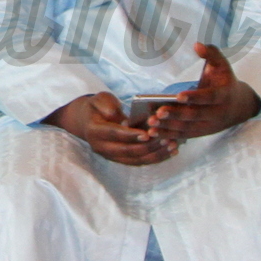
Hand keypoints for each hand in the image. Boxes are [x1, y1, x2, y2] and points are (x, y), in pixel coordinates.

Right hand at [47, 92, 175, 165]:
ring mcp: (111, 156)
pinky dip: (156, 158)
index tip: (147, 133)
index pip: (115, 134)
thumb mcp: (99, 99)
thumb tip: (120, 118)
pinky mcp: (121, 159)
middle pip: (127, 151)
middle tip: (166, 138)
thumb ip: (108, 106)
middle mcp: (102, 148)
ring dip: (155, 154)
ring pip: (136, 160)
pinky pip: (140, 162)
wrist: (87, 121)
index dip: (131, 135)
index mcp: (95, 132)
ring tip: (173, 145)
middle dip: (148, 146)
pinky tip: (171, 151)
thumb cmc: (97, 107)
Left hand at [142, 43, 260, 144]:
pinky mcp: (200, 133)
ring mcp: (209, 126)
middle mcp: (217, 114)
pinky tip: (152, 133)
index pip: (209, 97)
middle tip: (159, 112)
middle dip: (176, 114)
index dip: (195, 97)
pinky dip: (168, 136)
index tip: (178, 96)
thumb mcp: (222, 66)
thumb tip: (197, 44)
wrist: (239, 106)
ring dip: (168, 127)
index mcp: (224, 96)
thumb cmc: (225, 82)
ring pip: (187, 129)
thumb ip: (211, 54)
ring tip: (151, 123)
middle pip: (195, 115)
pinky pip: (183, 136)